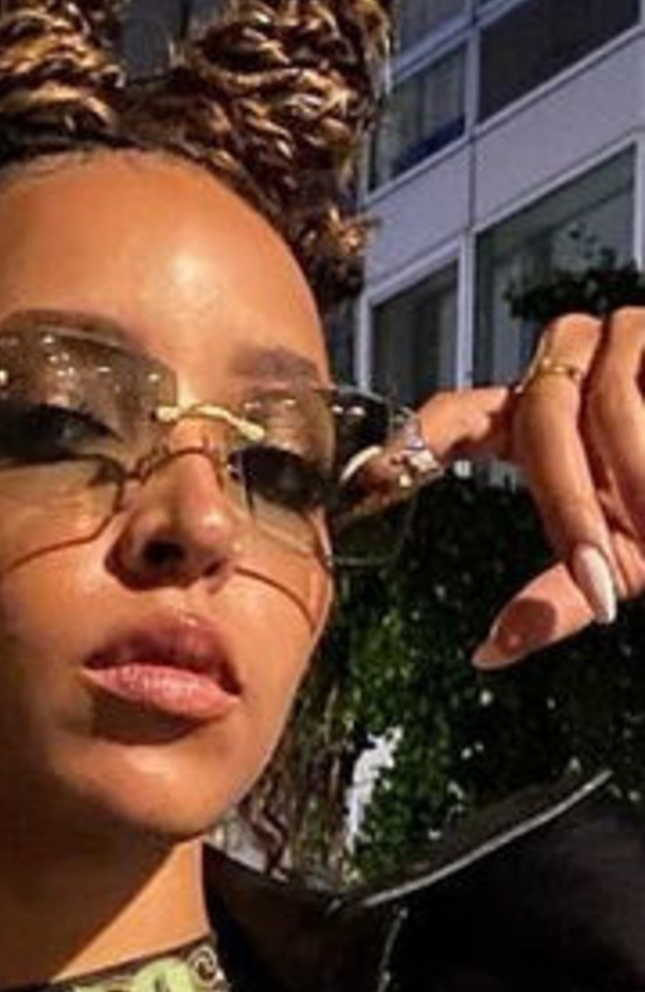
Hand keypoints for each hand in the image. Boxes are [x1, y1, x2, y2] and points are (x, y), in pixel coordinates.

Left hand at [413, 309, 644, 668]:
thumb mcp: (615, 558)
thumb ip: (557, 599)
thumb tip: (488, 654)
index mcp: (530, 417)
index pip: (458, 412)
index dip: (421, 435)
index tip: (373, 473)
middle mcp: (556, 369)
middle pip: (536, 419)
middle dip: (571, 505)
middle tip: (599, 573)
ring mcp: (604, 338)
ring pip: (596, 407)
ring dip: (636, 482)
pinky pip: (633, 387)